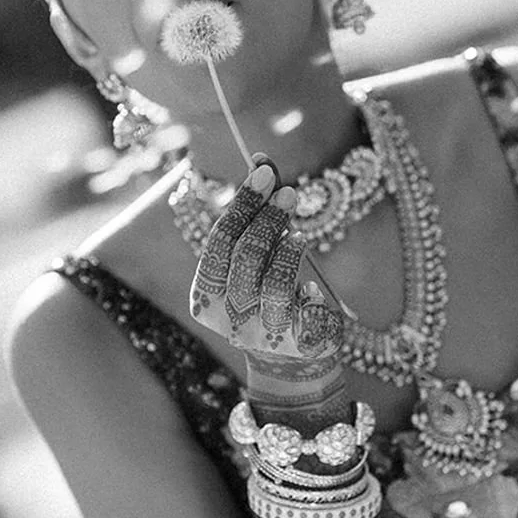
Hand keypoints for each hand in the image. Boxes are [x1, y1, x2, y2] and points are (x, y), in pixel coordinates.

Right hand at [190, 161, 344, 360]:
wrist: (290, 358)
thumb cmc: (270, 295)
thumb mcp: (260, 255)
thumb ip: (258, 212)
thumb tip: (262, 159)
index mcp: (205, 295)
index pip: (221, 241)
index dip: (243, 204)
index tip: (265, 172)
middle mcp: (226, 317)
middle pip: (244, 258)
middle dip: (266, 220)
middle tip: (289, 192)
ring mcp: (260, 333)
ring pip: (272, 284)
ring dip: (286, 250)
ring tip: (298, 234)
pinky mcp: (295, 343)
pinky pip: (306, 307)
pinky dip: (308, 288)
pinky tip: (312, 286)